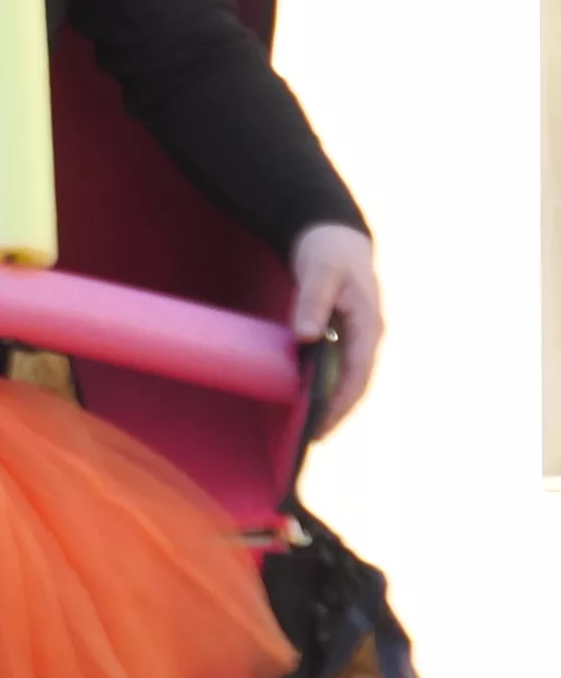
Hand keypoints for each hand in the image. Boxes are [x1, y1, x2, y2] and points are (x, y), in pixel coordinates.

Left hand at [288, 222, 381, 433]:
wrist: (337, 237)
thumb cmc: (328, 253)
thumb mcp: (318, 271)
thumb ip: (311, 302)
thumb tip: (306, 336)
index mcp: (369, 323)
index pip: (358, 373)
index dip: (341, 402)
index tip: (321, 426)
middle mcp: (371, 335)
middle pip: (358, 383)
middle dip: (339, 411)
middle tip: (313, 439)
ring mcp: (362, 337)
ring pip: (352, 378)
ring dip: (335, 402)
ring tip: (310, 429)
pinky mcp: (349, 336)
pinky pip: (342, 368)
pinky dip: (329, 386)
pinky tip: (308, 400)